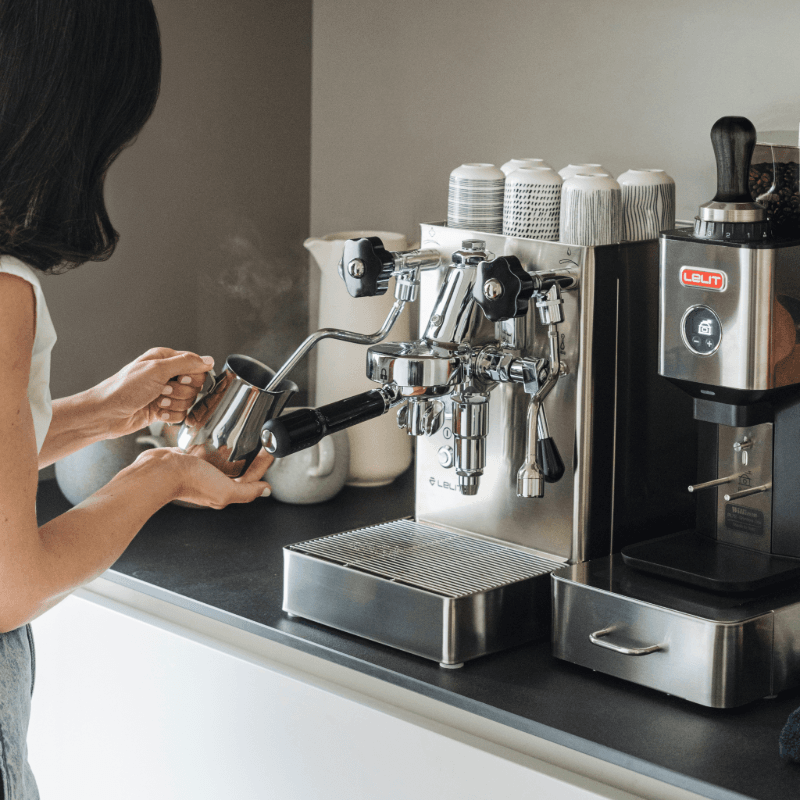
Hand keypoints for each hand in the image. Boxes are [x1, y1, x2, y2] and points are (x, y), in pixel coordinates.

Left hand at [94, 348, 214, 437]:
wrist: (106, 414)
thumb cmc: (123, 389)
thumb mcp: (157, 370)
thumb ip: (186, 363)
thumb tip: (208, 360)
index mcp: (165, 359)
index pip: (196, 366)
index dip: (192, 376)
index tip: (179, 379)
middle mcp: (166, 375)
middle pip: (195, 386)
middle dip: (180, 392)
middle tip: (163, 390)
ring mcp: (165, 393)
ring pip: (189, 401)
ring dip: (173, 404)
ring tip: (156, 401)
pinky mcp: (163, 410)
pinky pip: (181, 415)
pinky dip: (170, 416)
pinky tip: (156, 412)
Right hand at [142, 447, 273, 508]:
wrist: (159, 471)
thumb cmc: (189, 482)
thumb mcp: (226, 490)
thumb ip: (248, 491)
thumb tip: (267, 490)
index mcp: (225, 492)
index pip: (252, 478)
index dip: (263, 464)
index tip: (271, 449)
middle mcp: (214, 482)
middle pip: (239, 468)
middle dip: (251, 456)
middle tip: (260, 440)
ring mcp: (202, 471)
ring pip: (223, 460)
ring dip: (233, 450)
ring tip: (244, 436)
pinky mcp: (191, 460)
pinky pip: (207, 452)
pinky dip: (214, 445)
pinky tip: (218, 435)